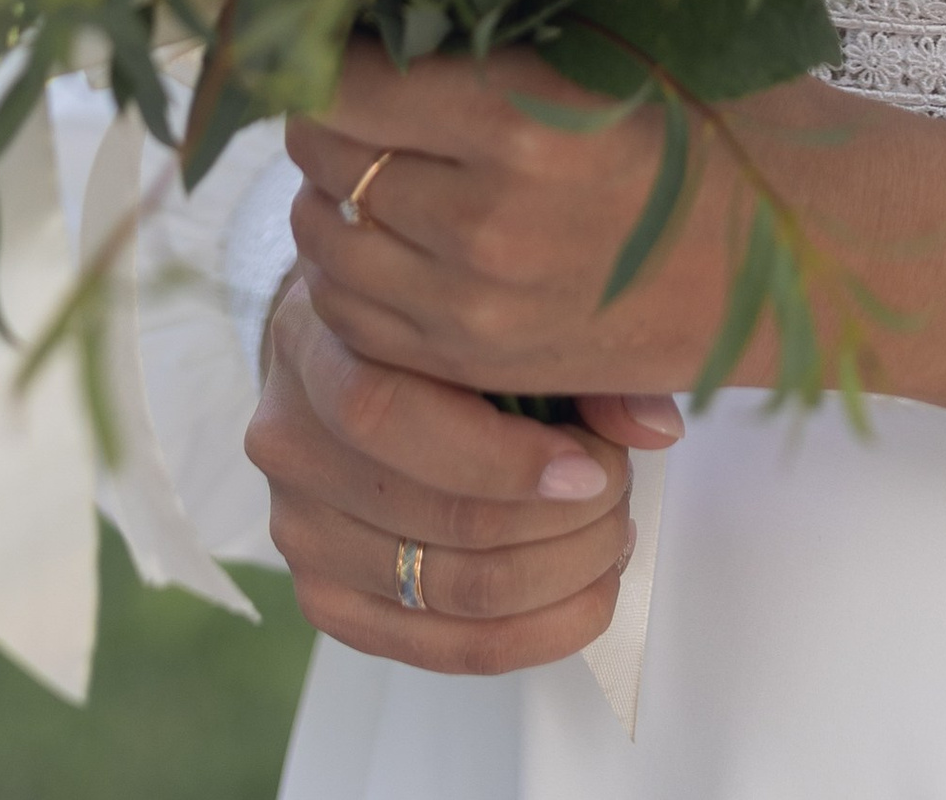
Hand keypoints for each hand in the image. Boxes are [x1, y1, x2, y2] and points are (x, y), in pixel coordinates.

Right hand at [247, 273, 674, 675]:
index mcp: (317, 338)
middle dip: (556, 523)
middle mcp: (289, 438)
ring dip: (556, 577)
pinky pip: (435, 649)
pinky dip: (529, 634)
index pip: (388, 414)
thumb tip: (656, 425)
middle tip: (619, 496)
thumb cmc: (431, 316)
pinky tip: (583, 595)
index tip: (591, 467)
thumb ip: (572, 349)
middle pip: (434, 516)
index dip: (502, 457)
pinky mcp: (323, 599)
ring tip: (611, 537)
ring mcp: (297, 528)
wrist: (348, 346)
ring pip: (445, 590)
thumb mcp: (489, 296)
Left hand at [285, 43, 945, 431]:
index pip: (340, 79)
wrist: (812, 257)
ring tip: (388, 157)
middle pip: (317, 155)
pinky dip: (357, 269)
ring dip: (336, 192)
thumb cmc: (728, 116)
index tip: (341, 23)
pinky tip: (404, 231)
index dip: (325, 46)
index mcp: (518, 119)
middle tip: (370, 84)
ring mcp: (477, 309)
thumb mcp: (621, 32)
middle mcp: (481, 222)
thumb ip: (502, 9)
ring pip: (323, 241)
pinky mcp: (486, 365)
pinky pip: (358, 317)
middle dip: (330, 112)